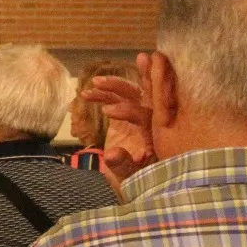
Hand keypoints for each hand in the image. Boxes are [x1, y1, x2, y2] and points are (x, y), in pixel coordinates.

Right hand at [80, 52, 156, 180]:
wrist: (140, 187)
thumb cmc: (142, 184)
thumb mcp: (133, 179)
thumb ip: (124, 165)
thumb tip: (112, 153)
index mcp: (160, 136)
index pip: (151, 117)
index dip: (130, 111)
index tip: (108, 112)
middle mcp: (154, 122)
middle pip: (151, 96)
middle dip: (145, 77)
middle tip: (142, 59)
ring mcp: (141, 118)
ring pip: (132, 95)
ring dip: (114, 86)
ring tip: (94, 82)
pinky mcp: (128, 117)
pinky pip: (117, 100)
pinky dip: (103, 95)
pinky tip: (85, 93)